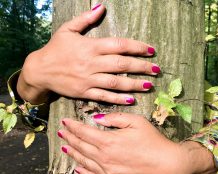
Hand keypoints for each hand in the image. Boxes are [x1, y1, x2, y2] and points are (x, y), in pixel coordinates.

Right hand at [17, 4, 159, 103]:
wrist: (39, 70)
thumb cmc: (55, 49)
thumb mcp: (67, 29)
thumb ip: (85, 19)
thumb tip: (101, 7)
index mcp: (90, 46)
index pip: (119, 45)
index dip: (137, 47)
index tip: (151, 50)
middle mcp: (92, 63)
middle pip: (122, 64)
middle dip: (142, 67)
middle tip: (157, 69)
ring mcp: (88, 79)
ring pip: (116, 82)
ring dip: (134, 84)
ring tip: (149, 85)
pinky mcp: (84, 92)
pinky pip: (104, 96)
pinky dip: (118, 98)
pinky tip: (131, 99)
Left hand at [58, 113, 215, 173]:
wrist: (167, 164)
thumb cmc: (153, 141)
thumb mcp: (136, 121)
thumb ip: (114, 118)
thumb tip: (97, 118)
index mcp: (108, 141)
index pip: (83, 132)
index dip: (72, 126)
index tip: (65, 121)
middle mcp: (104, 158)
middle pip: (81, 146)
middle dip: (69, 138)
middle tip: (61, 132)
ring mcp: (107, 173)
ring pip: (84, 161)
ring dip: (73, 153)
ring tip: (65, 146)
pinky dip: (83, 172)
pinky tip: (78, 167)